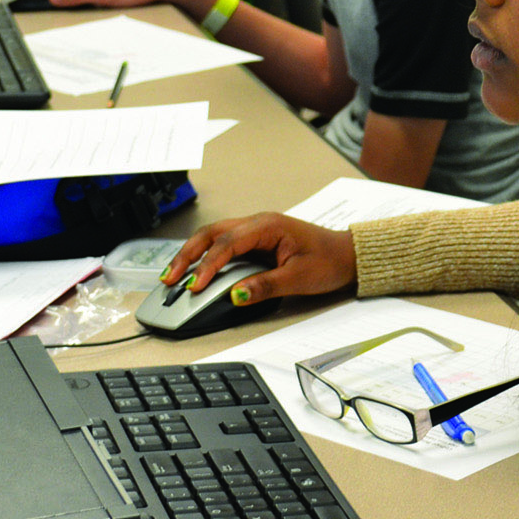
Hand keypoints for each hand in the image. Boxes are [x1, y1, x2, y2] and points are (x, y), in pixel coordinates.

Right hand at [162, 214, 357, 307]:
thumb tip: (236, 294)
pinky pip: (224, 245)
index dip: (206, 265)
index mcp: (267, 226)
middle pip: (211, 234)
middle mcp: (258, 224)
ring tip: (174, 275)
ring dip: (193, 254)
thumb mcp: (299, 278)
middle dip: (187, 255)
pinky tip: (196, 270)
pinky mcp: (256, 241)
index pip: (227, 243)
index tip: (194, 286)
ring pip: (214, 237)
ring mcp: (256, 231)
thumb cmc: (330, 260)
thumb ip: (266, 286)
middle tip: (170, 278)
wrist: (348, 255)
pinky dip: (206, 256)